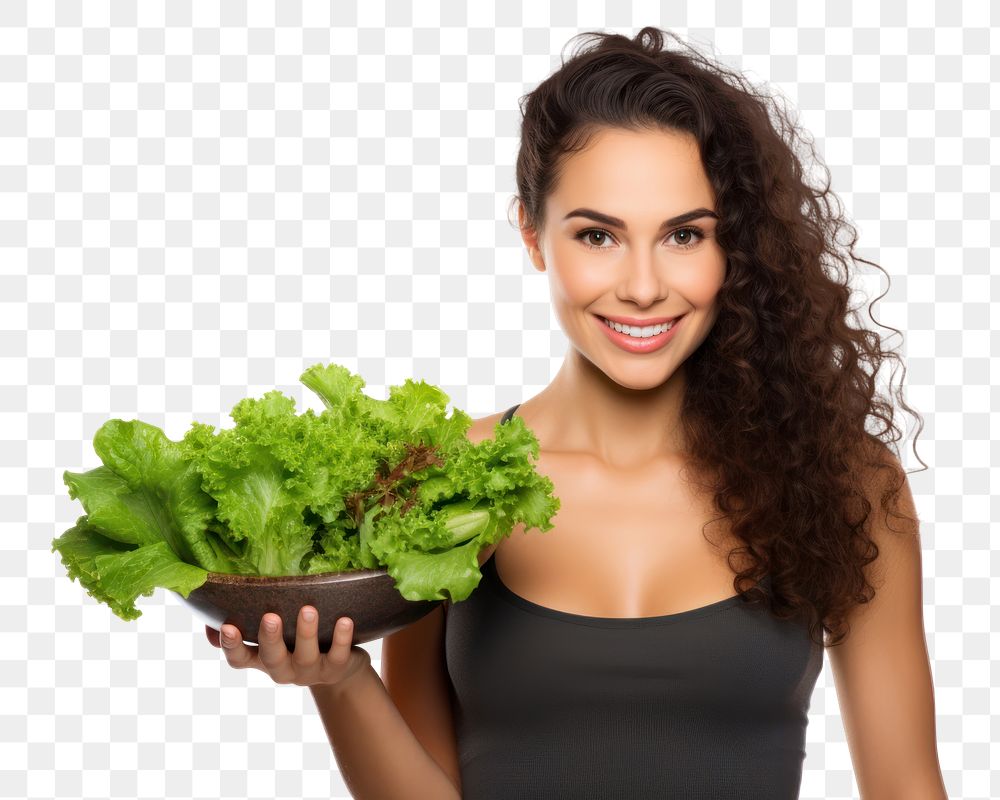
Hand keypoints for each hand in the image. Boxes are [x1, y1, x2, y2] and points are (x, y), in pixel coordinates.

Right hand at [206, 606, 371, 688]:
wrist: (339, 670)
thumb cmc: (296, 644)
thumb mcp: (271, 640)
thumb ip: (246, 626)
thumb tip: (210, 610)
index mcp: (263, 660)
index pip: (239, 659)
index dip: (231, 646)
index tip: (226, 627)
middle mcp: (283, 669)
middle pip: (272, 658)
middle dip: (269, 638)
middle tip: (270, 616)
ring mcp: (310, 671)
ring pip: (306, 656)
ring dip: (306, 632)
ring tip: (308, 609)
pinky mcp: (336, 668)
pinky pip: (338, 654)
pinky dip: (341, 638)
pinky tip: (344, 620)